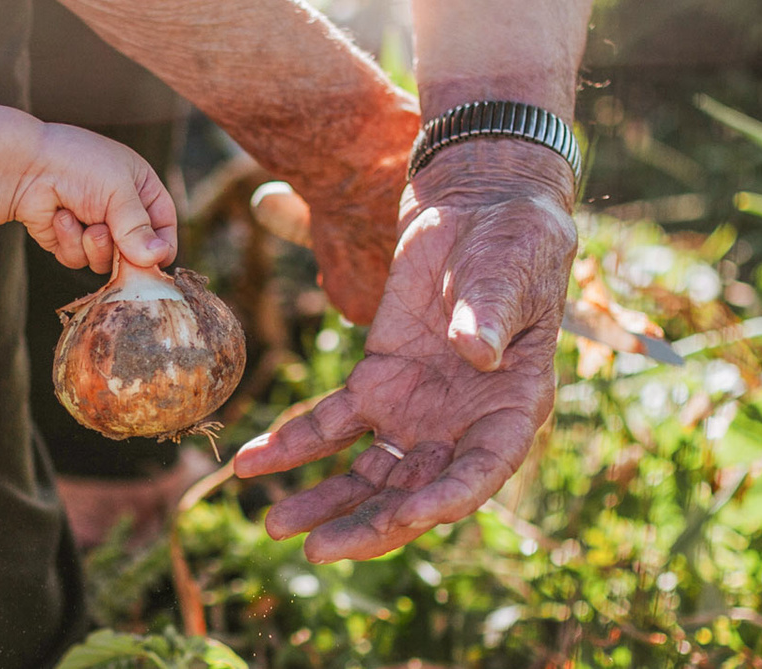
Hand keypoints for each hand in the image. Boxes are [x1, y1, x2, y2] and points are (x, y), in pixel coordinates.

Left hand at [14, 122, 179, 273]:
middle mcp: (117, 210)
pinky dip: (69, 241)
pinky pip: (77, 259)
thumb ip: (138, 227)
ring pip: (105, 262)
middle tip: (107, 234)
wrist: (24, 166)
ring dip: (93, 245)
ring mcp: (91, 227)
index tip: (156, 259)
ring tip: (81, 219)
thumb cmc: (77, 165)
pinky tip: (60, 217)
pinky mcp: (66, 241)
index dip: (161, 245)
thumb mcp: (118, 190)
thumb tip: (157, 258)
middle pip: (135, 252)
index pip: (163, 225)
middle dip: (121, 249)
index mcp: (139, 188)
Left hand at [231, 138, 573, 561]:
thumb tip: (476, 352)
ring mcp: (414, 411)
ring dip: (322, 500)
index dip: (448, 500)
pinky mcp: (374, 384)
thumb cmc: (511, 245)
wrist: (476, 211)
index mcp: (511, 409)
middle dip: (367, 524)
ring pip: (366, 473)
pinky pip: (328, 425)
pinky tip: (250, 465)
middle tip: (318, 550)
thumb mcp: (508, 273)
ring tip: (274, 526)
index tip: (411, 517)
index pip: (481, 472)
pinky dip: (290, 446)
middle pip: (413, 491)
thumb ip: (491, 315)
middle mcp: (460, 426)